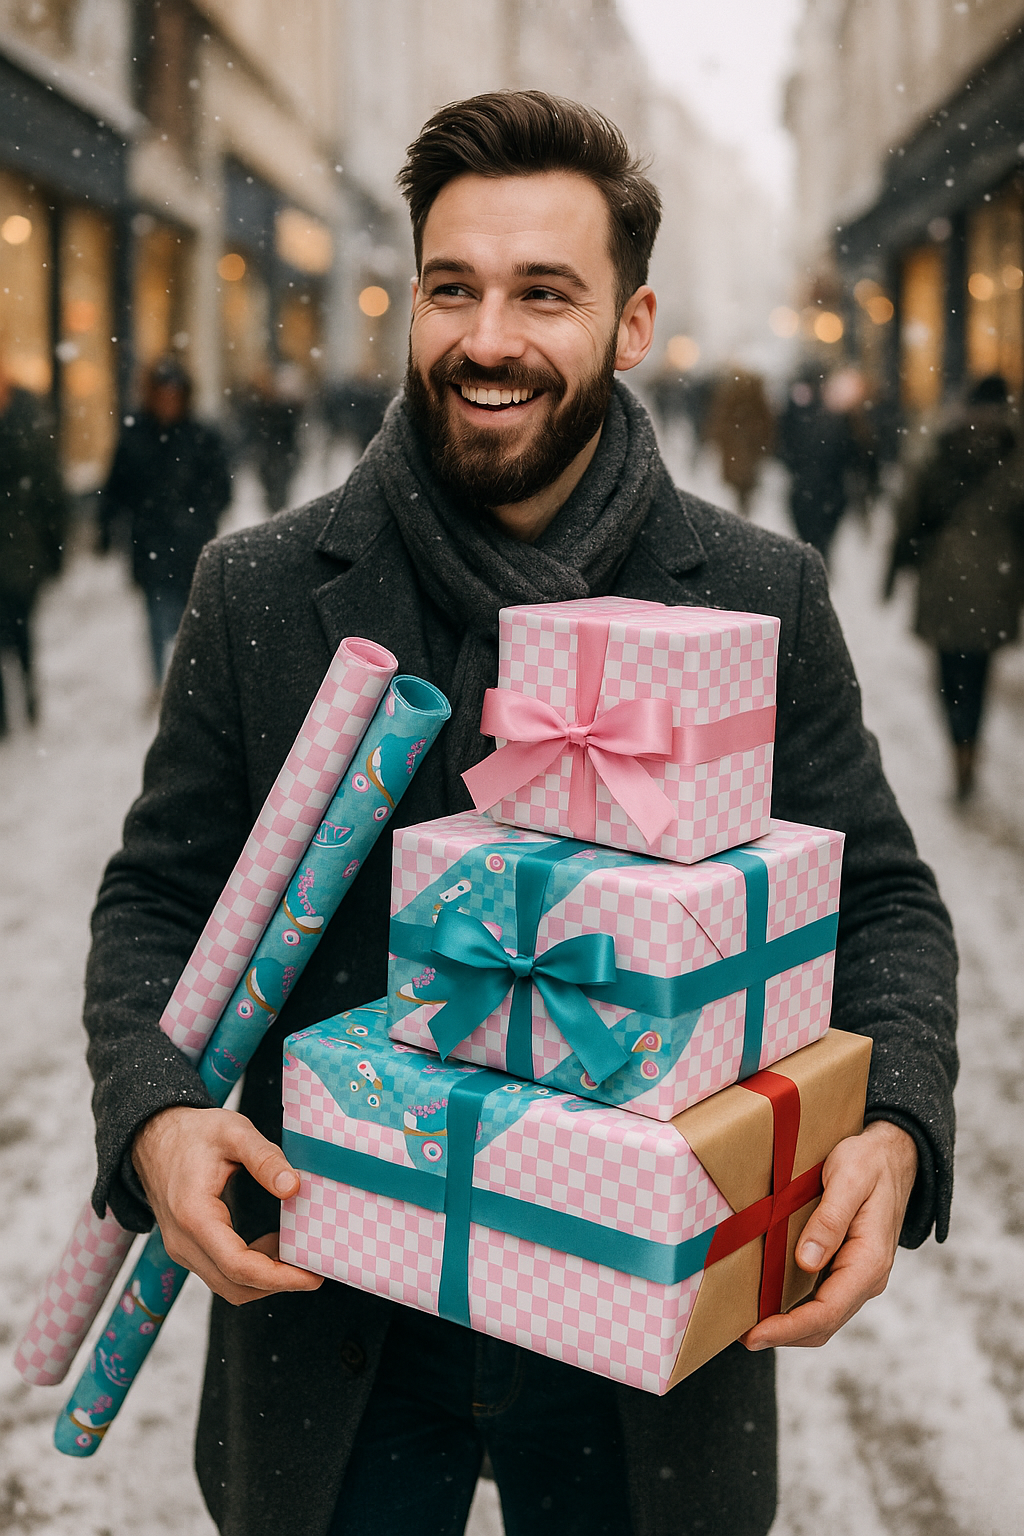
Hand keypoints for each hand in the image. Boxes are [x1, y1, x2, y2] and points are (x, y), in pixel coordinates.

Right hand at [132, 1106, 322, 1306]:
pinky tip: (273, 1244)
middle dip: (278, 1283)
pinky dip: (251, 1269)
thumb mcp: (234, 1131)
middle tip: (314, 1270)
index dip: (279, 1277)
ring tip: (297, 1254)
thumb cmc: (193, 1133)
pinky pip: (221, 1272)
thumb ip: (265, 1158)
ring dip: (264, 1278)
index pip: (237, 1266)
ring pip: (227, 1285)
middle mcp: (183, 1242)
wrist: (153, 1137)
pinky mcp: (187, 1248)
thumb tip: (293, 1187)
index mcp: (194, 1216)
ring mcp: (182, 1249)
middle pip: (234, 1285)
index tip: (311, 1276)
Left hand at [742, 1119, 917, 1350]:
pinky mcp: (848, 1268)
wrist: (893, 1154)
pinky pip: (822, 1300)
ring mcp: (858, 1276)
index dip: (788, 1328)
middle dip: (783, 1336)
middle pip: (824, 1324)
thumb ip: (830, 1220)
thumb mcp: (849, 1179)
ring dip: (788, 1328)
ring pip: (823, 1317)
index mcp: (870, 1261)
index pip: (826, 1311)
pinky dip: (796, 1311)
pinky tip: (770, 1305)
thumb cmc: (869, 1162)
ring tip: (749, 1328)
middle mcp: (867, 1277)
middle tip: (741, 1337)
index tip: (754, 1334)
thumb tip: (807, 1263)